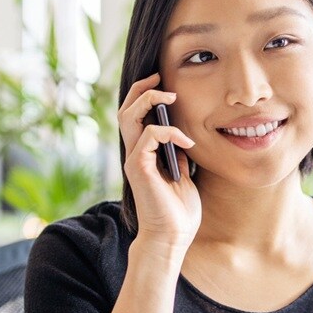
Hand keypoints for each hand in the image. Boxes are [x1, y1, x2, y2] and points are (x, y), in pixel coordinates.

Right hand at [118, 72, 201, 254]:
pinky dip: (169, 132)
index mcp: (144, 153)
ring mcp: (134, 159)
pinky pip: (149, 136)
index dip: (146, 95)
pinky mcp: (138, 168)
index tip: (166, 83)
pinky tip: (187, 140)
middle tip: (160, 76)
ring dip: (149, 100)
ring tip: (170, 96)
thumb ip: (179, 153)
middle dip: (141, 88)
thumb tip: (185, 134)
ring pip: (128, 116)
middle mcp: (134, 153)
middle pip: (126, 109)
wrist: (172, 236)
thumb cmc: (179, 209)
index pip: (136, 115)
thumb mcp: (184, 173)